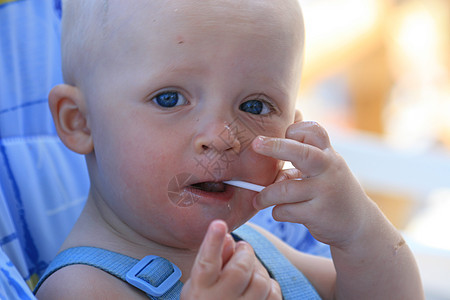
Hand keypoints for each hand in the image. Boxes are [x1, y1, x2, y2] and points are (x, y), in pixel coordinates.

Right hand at [181, 220, 280, 299]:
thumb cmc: (206, 297)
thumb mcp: (199, 280)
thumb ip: (213, 257)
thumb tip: (227, 238)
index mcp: (200, 288)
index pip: (207, 263)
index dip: (213, 242)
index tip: (219, 224)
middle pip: (240, 269)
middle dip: (245, 253)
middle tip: (242, 248)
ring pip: (260, 281)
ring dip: (258, 270)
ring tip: (249, 270)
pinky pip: (273, 293)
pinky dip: (270, 285)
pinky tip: (257, 287)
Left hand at [252, 121, 376, 248]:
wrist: (357, 223)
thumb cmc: (331, 188)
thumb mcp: (325, 165)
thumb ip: (305, 147)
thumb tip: (289, 116)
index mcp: (328, 154)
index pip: (314, 131)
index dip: (295, 130)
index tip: (284, 135)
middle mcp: (329, 169)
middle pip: (302, 153)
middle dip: (276, 146)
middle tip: (256, 144)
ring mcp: (325, 192)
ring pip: (285, 189)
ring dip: (265, 195)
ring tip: (258, 199)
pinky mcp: (319, 214)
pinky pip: (286, 210)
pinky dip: (277, 212)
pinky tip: (279, 211)